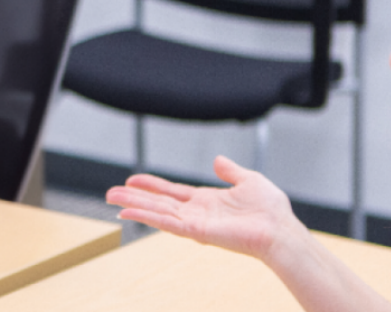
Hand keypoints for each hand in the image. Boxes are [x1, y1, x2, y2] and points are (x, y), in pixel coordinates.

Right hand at [105, 155, 304, 261]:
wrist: (279, 229)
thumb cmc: (270, 210)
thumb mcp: (249, 180)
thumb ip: (230, 171)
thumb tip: (218, 160)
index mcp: (206, 200)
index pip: (172, 192)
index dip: (152, 185)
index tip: (132, 179)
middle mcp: (196, 212)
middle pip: (158, 202)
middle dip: (134, 197)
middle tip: (110, 193)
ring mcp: (195, 222)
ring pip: (158, 212)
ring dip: (134, 206)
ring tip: (112, 201)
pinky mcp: (197, 231)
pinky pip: (167, 223)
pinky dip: (148, 218)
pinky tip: (130, 213)